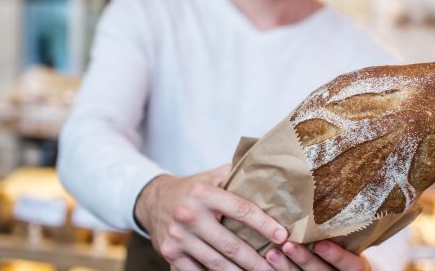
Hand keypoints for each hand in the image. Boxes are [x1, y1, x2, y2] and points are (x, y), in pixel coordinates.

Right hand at [134, 164, 287, 270]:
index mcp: (204, 193)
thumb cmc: (192, 189)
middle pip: (230, 244)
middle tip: (275, 269)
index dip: (264, 224)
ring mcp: (178, 236)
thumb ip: (238, 175)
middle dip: (255, 260)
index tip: (282, 236)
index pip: (241, 210)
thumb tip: (272, 174)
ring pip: (216, 262)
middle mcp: (189, 214)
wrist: (152, 200)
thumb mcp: (212, 176)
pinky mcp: (169, 252)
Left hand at [265, 241, 370, 270]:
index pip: (350, 265)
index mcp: (354, 267)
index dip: (335, 255)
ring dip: (286, 268)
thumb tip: (332, 196)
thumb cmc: (347, 246)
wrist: (346, 267)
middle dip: (304, 260)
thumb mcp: (351, 242)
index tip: (320, 243)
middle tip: (289, 245)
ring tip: (271, 254)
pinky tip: (267, 262)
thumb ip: (340, 231)